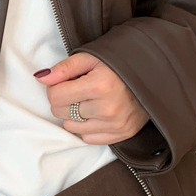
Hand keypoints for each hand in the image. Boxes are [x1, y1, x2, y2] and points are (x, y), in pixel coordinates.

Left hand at [34, 52, 149, 144]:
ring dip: (74, 115)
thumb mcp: (92, 57)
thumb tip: (41, 79)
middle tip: (79, 90)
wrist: (153, 75)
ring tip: (90, 100)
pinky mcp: (122, 134)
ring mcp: (116, 124)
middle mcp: (108, 108)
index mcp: (100, 85)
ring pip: (71, 127)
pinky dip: (87, 127)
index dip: (56, 87)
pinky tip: (97, 113)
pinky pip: (88, 138)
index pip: (56, 96)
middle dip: (64, 100)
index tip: (66, 82)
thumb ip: (64, 68)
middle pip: (61, 112)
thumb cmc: (119, 64)